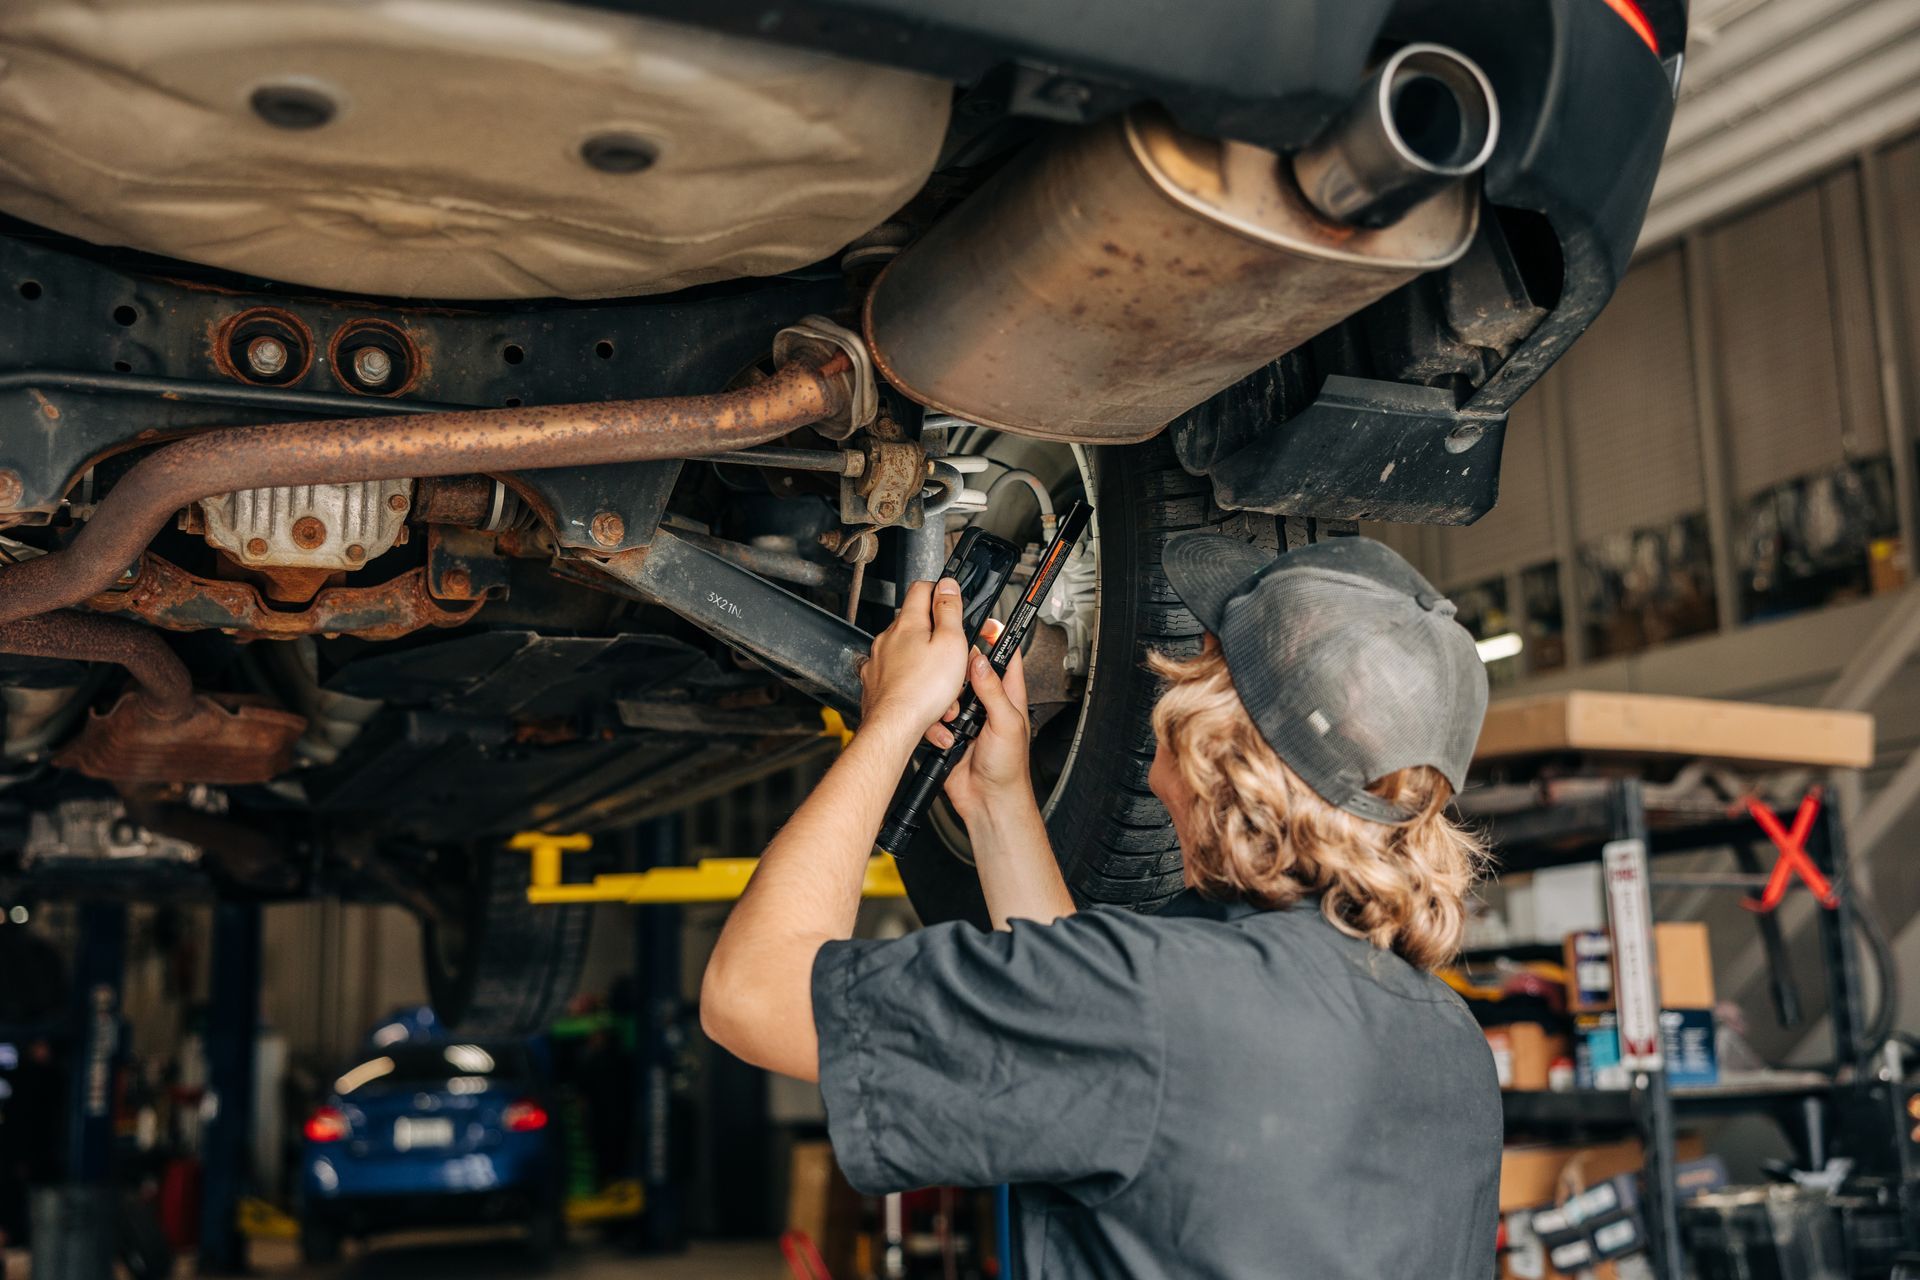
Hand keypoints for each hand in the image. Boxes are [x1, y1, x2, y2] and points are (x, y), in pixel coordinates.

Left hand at [859, 578, 969, 735]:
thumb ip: (949, 611)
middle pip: (916, 624)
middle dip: (938, 639)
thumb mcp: (950, 643)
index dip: (939, 589)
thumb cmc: (922, 690)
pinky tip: (928, 702)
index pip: (921, 588)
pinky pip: (900, 678)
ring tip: (945, 689)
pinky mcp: (875, 682)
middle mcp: (888, 638)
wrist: (894, 726)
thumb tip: (948, 584)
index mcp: (908, 623)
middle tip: (955, 655)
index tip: (950, 599)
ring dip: (930, 669)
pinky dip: (915, 687)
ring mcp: (879, 660)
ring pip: (910, 655)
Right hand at [942, 644, 1032, 823]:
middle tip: (955, 670)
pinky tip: (939, 728)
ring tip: (951, 712)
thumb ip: (994, 692)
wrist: (987, 802)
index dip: (997, 639)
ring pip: (948, 691)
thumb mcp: (1006, 724)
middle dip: (960, 670)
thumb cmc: (1008, 770)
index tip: (985, 623)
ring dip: (946, 700)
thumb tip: (981, 662)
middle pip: (970, 670)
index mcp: (1008, 697)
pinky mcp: (947, 732)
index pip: (1006, 658)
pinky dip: (934, 720)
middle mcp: (986, 704)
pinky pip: (934, 716)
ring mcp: (965, 718)